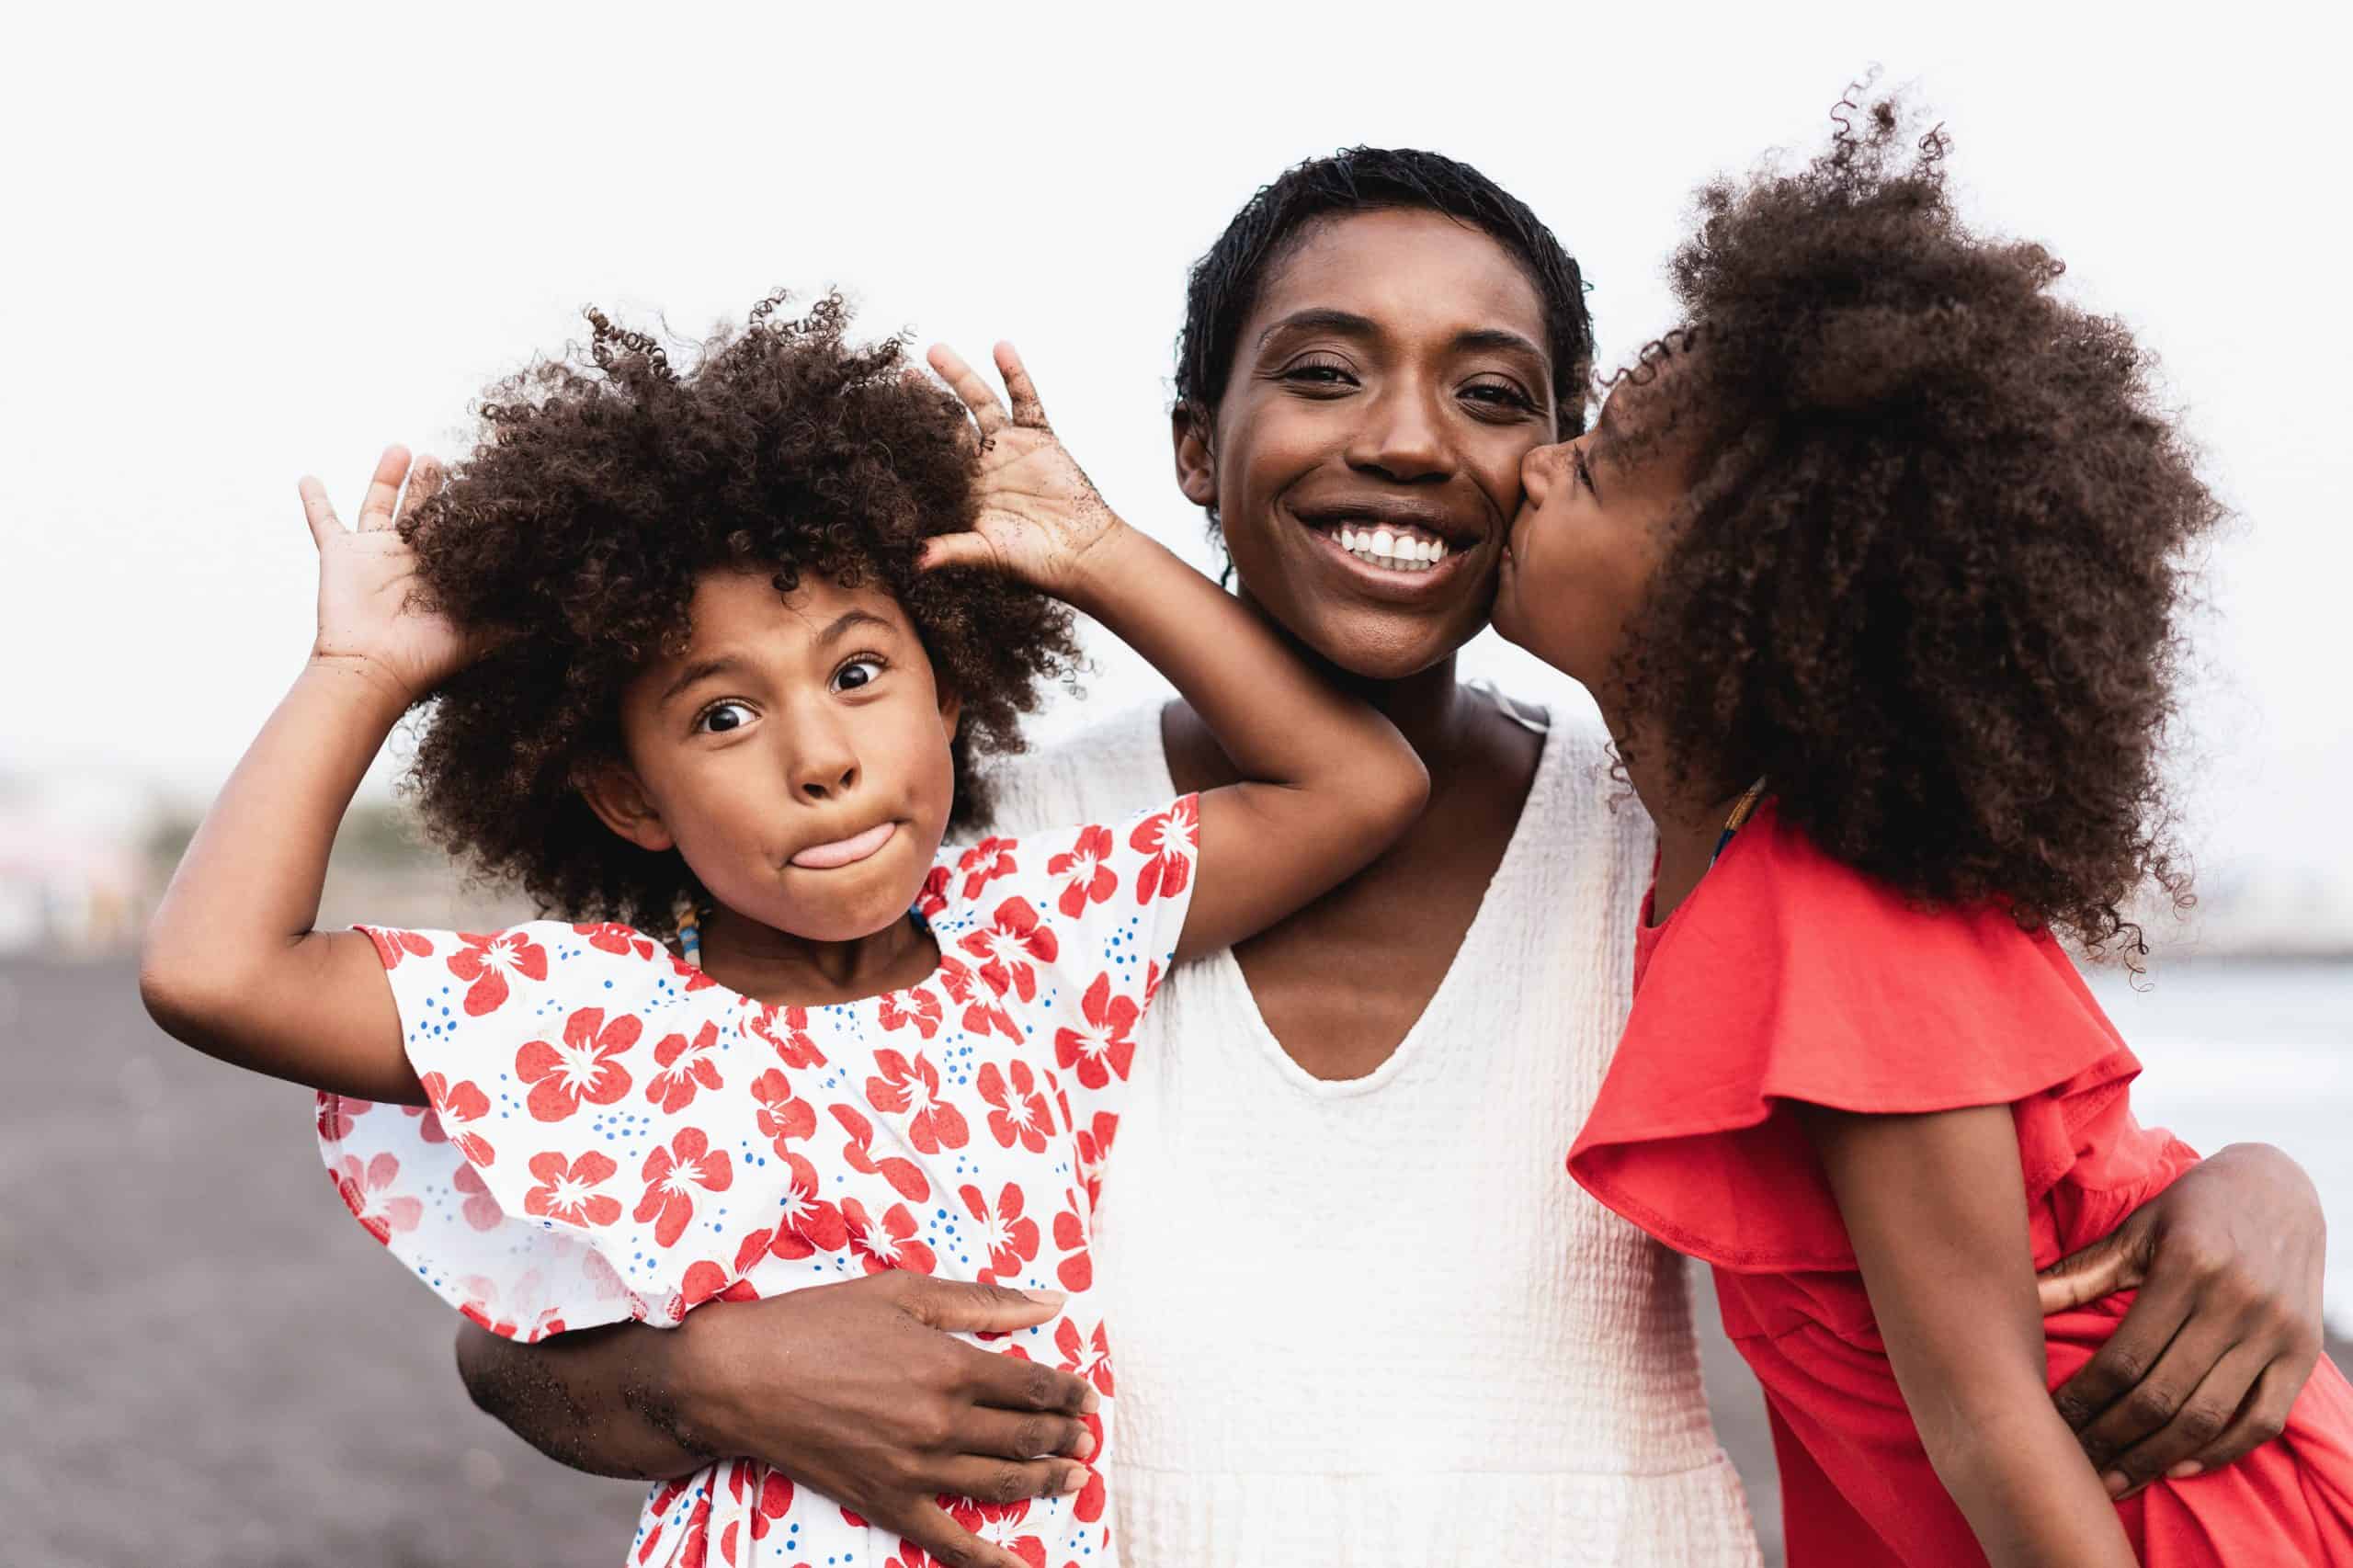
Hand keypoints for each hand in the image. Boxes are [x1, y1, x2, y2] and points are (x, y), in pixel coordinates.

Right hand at [302, 445, 491, 703]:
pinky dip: (314, 500)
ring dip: (386, 476)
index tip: (483, 480)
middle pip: (421, 510)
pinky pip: (323, 521)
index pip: (456, 530)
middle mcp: (409, 559)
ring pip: (379, 504)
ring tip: (401, 449)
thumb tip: (560, 600)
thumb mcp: (484, 631)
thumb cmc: (427, 655)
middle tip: (441, 460)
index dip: (467, 508)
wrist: (376, 667)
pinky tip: (308, 477)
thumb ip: (515, 613)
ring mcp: (373, 554)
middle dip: (431, 483)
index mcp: (442, 572)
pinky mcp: (340, 554)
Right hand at [669, 1272, 1098, 1567]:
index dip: (1067, 1392)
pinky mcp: (887, 1502)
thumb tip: (1052, 1303)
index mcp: (950, 1365)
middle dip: (1065, 1437)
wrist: (741, 1377)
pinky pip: (949, 1542)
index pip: (1032, 1385)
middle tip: (1087, 1438)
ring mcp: (915, 1468)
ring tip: (1075, 1478)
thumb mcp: (902, 1293)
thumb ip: (982, 1301)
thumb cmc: (818, 1323)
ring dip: (1046, 1482)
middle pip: (1025, 1436)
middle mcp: (941, 1421)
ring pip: (1001, 1483)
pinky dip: (989, 1561)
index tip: (1085, 1395)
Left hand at [921, 343, 1122, 597]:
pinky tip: (1001, 348)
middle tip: (901, 375)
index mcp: (965, 488)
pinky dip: (1014, 374)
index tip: (882, 415)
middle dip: (926, 398)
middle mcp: (985, 462)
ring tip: (934, 351)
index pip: (931, 454)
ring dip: (959, 376)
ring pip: (980, 401)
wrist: (1081, 552)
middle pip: (949, 421)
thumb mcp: (986, 552)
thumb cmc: (1034, 559)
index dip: (910, 436)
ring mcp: (1011, 446)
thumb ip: (952, 549)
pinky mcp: (1040, 437)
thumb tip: (915, 560)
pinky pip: (1025, 400)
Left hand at [2038, 1142, 2325, 1496]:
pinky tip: (2177, 1465)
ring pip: (2208, 1416)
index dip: (2084, 1399)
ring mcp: (2274, 1331)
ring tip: (2116, 1479)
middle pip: (2163, 1395)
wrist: (2280, 1187)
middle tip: (2076, 1467)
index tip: (2051, 1423)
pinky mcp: (2302, 1352)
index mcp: (2187, 1266)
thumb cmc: (2193, 1209)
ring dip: (2157, 1457)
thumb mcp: (2136, 1229)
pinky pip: (2261, 1420)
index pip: (2125, 1356)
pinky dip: (2220, 1451)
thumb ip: (2081, 1273)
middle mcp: (2236, 1302)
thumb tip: (2016, 1300)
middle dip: (2113, 1438)